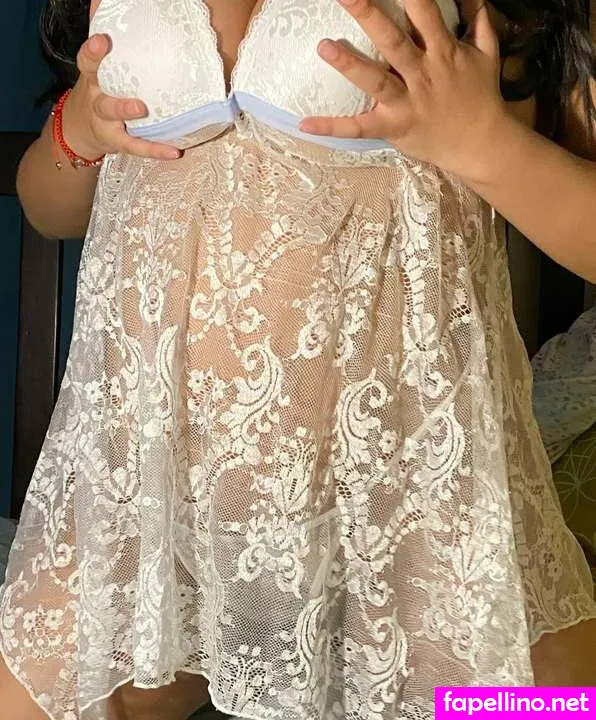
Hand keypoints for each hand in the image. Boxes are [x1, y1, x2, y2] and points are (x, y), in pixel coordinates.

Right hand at [62, 33, 180, 161]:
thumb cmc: (97, 88)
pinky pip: (136, 146)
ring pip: (115, 120)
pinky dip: (155, 150)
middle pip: (103, 99)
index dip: (93, 52)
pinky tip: (174, 152)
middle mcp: (97, 100)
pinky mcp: (118, 142)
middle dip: (117, 98)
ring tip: (146, 112)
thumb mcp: (95, 65)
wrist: (81, 129)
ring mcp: (106, 123)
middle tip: (136, 99)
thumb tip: (101, 0)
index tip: (102, 40)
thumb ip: (99, 32)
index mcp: (93, 78)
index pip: (88, 62)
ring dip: (128, 115)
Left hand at [299, 0, 508, 181]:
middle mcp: (423, 74)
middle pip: (393, 40)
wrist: (482, 144)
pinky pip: (360, 128)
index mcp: (444, 51)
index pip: (425, 12)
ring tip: (322, 46)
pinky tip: (305, 124)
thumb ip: (479, 20)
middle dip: (369, 15)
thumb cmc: (481, 96)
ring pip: (376, 81)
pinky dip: (333, 128)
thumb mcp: (487, 53)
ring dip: (349, 64)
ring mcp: (408, 102)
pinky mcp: (395, 127)